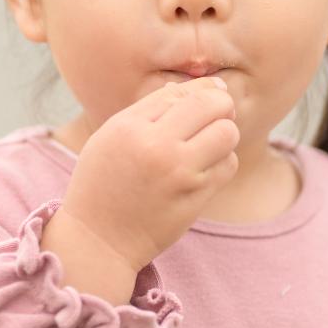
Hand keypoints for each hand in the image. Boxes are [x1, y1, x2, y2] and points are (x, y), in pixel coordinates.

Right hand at [42, 77, 237, 300]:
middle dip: (220, 105)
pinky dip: (223, 161)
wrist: (98, 240)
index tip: (209, 93)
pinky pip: (228, 165)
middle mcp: (155, 146)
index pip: (180, 91)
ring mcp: (178, 173)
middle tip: (216, 115)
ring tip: (209, 142)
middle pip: (212, 105)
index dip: (200, 89)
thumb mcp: (110, 138)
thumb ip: (146, 111)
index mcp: (129, 126)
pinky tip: (206, 167)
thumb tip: (187, 88)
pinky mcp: (195, 197)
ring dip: (224, 134)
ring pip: (227, 133)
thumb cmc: (102, 185)